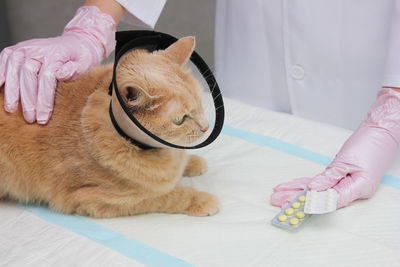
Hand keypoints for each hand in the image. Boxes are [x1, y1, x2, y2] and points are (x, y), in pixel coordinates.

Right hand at [0, 6, 115, 123]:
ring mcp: (26, 48)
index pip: (47, 78)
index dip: (44, 100)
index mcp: (57, 54)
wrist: (76, 42)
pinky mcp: (17, 50)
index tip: (43, 118)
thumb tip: (60, 74)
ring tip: (11, 109)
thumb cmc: (80, 57)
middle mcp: (39, 49)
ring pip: (13, 67)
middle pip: (28, 74)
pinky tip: (0, 88)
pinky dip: (0, 73)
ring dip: (11, 90)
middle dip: (28, 99)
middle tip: (30, 118)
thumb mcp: (85, 64)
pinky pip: (4, 59)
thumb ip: (74, 69)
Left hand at [271, 88, 399, 208]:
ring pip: (317, 190)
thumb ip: (329, 177)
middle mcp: (351, 190)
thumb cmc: (368, 145)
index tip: (294, 204)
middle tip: (276, 200)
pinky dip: (306, 184)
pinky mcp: (340, 177)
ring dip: (297, 192)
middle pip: (319, 197)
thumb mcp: (346, 161)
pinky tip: (292, 187)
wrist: (379, 132)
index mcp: (358, 188)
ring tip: (278, 195)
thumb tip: (313, 189)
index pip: (331, 200)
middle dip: (297, 199)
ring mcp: (346, 184)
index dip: (312, 203)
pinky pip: (321, 183)